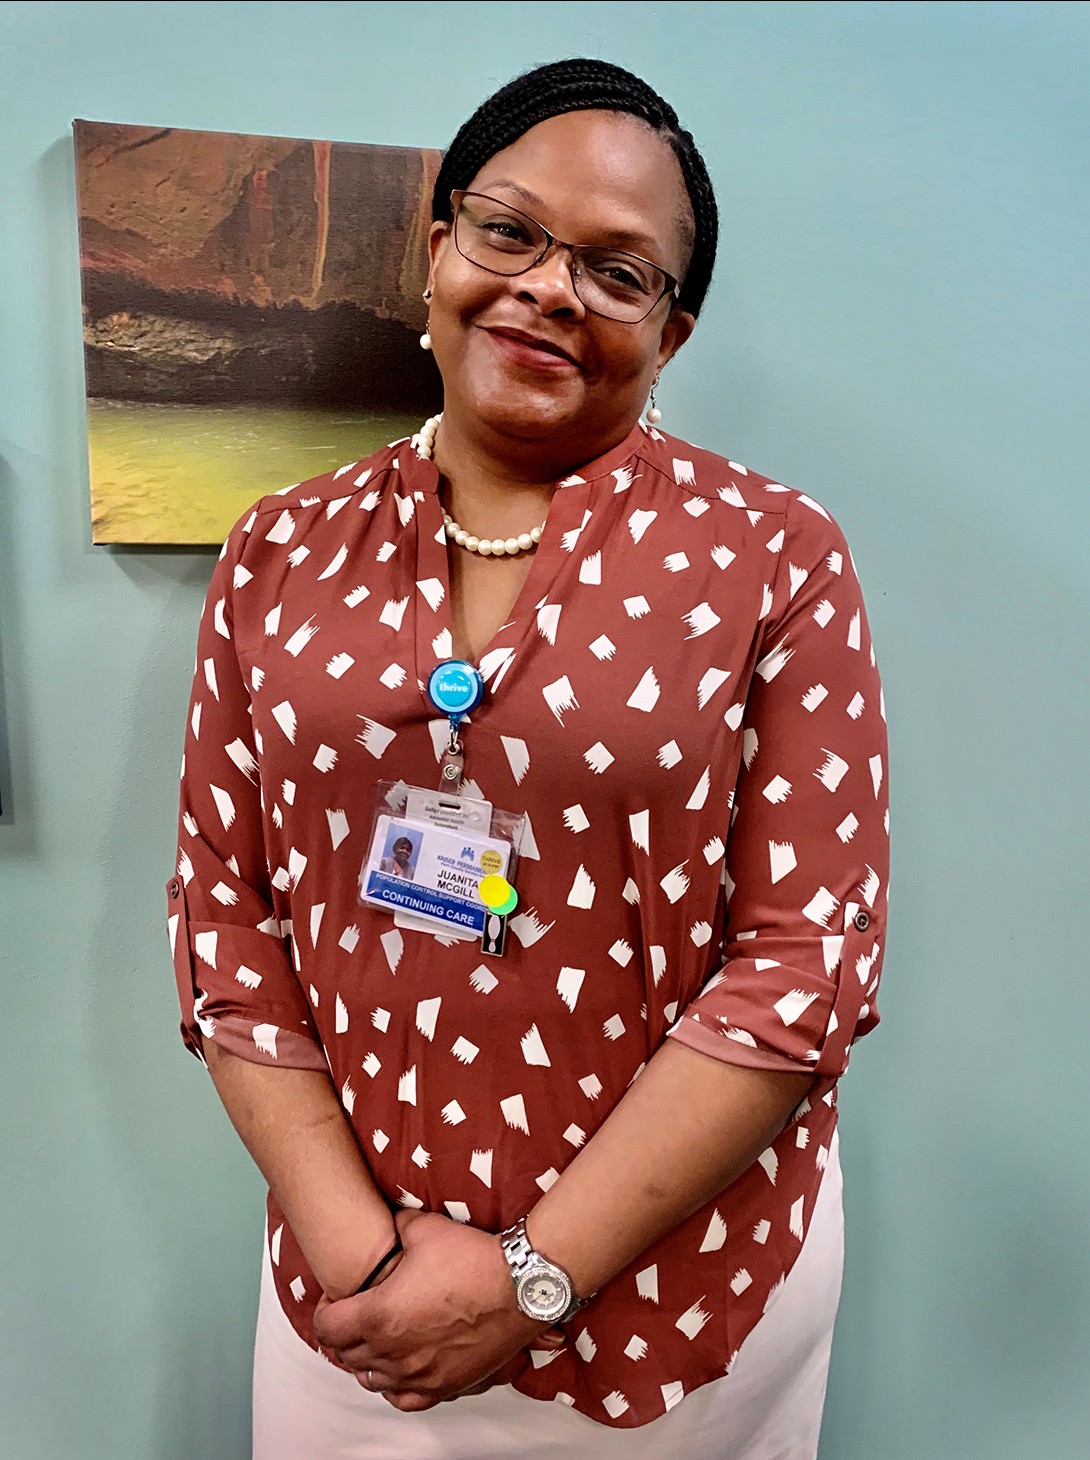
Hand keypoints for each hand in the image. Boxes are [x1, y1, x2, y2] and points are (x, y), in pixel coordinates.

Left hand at [313, 1210, 563, 1410]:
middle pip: (346, 1355)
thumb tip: (388, 1223)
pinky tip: (399, 1369)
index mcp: (378, 1316)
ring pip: (371, 1380)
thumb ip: (395, 1227)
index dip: (324, 1310)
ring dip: (366, 1360)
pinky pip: (403, 1400)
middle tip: (355, 1313)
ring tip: (376, 1338)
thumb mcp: (423, 1228)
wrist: (519, 1286)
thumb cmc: (472, 1258)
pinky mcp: (444, 1386)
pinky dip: (394, 1386)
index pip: (327, 1328)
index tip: (335, 1298)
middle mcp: (392, 1353)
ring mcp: (418, 1375)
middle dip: (344, 1333)